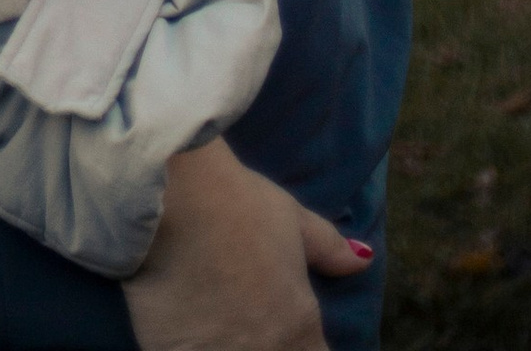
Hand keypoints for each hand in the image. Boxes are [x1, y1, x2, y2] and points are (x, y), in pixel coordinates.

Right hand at [122, 138, 371, 350]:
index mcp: (299, 330)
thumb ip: (328, 249)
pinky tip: (184, 328)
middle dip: (264, 343)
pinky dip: (188, 345)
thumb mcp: (290, 218)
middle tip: (246, 321)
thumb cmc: (236, 202)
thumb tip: (363, 259)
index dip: (304, 346)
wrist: (168, 195)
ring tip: (214, 324)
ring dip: (225, 344)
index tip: (287, 332)